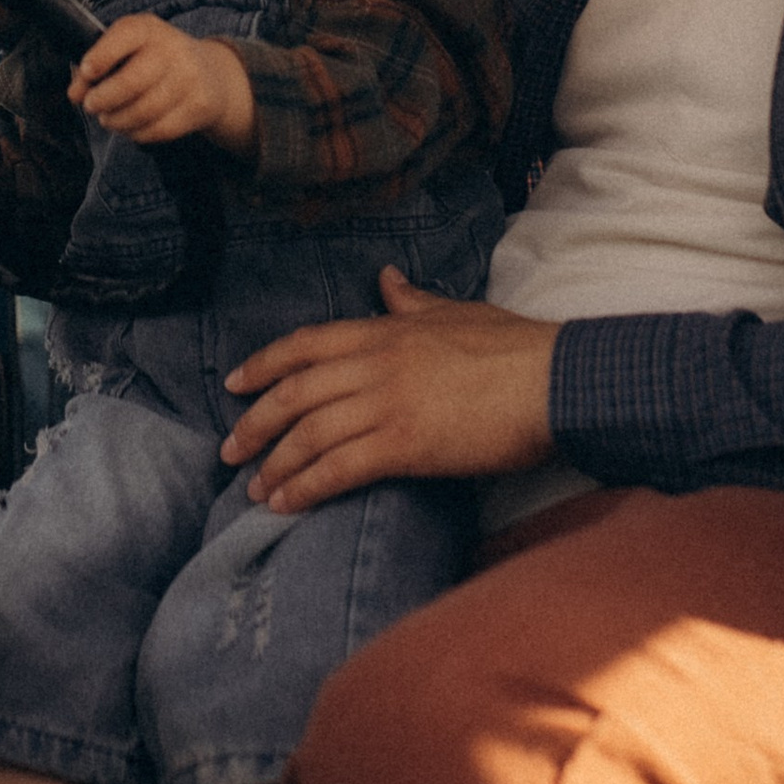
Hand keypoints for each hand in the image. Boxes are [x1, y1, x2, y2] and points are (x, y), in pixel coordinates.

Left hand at [69, 14, 255, 155]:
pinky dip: (137, 133)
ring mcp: (190, 78)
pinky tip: (132, 127)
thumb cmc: (153, 61)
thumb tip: (75, 94)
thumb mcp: (126, 51)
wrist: (210, 75)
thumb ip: (95, 67)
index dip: (101, 56)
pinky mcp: (199, 106)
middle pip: (131, 82)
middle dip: (103, 99)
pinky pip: (159, 129)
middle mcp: (173, 49)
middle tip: (92, 106)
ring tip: (109, 119)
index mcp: (148, 28)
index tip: (86, 73)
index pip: (125, 35)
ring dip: (117, 121)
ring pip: (143, 111)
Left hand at [222, 269, 559, 511]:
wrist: (553, 380)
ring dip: (275, 465)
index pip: (304, 345)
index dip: (263, 365)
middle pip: (294, 393)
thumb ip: (412, 301)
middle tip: (230, 451)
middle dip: (255, 424)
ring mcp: (387, 404)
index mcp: (385, 330)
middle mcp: (375, 364)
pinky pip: (338, 468)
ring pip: (309, 434)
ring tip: (254, 490)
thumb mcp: (456, 311)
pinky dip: (305, 487)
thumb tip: (386, 278)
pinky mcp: (404, 445)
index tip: (234, 385)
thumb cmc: (513, 346)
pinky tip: (286, 505)